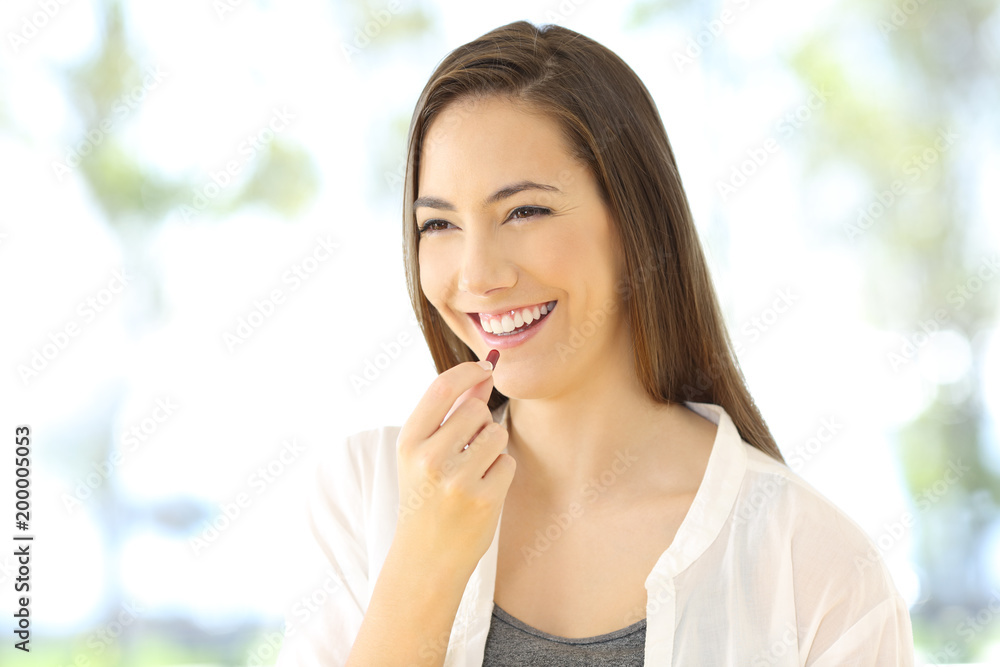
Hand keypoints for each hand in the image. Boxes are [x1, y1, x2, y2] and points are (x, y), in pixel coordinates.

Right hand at [393, 356, 514, 578]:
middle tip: (467, 450)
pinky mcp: (483, 500)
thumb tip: (483, 372)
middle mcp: (429, 458)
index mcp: (408, 442)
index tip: (485, 368)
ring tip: (473, 471)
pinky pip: (507, 463)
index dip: (468, 372)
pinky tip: (482, 491)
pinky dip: (500, 473)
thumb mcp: (424, 453)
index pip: (441, 388)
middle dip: (480, 423)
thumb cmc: (427, 497)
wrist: (425, 558)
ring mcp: (456, 481)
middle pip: (477, 410)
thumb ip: (451, 412)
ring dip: (493, 447)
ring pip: (497, 434)